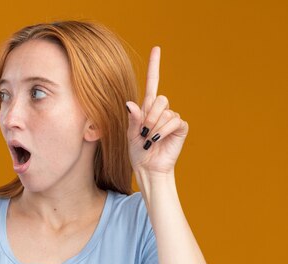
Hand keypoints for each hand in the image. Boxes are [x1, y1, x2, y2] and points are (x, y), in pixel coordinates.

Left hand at [125, 46, 188, 175]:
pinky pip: (174, 121)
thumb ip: (132, 118)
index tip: (156, 48)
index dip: (155, 66)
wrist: (148, 168)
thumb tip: (130, 103)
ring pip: (166, 112)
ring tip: (150, 139)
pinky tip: (158, 139)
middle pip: (160, 99)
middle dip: (150, 117)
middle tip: (143, 132)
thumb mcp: (130, 134)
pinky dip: (163, 131)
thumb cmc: (138, 152)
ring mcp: (172, 118)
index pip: (152, 83)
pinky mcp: (181, 127)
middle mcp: (161, 110)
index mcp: (147, 109)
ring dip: (155, 127)